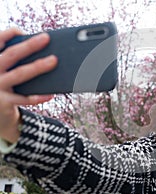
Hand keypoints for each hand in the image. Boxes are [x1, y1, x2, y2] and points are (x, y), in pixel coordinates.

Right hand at [0, 28, 56, 142]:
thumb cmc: (4, 84)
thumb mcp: (4, 70)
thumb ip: (14, 59)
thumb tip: (39, 48)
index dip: (8, 34)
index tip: (21, 31)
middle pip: (11, 55)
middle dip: (29, 45)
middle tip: (46, 38)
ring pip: (19, 74)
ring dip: (37, 67)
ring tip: (54, 60)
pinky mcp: (4, 102)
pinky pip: (24, 98)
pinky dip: (38, 96)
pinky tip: (50, 93)